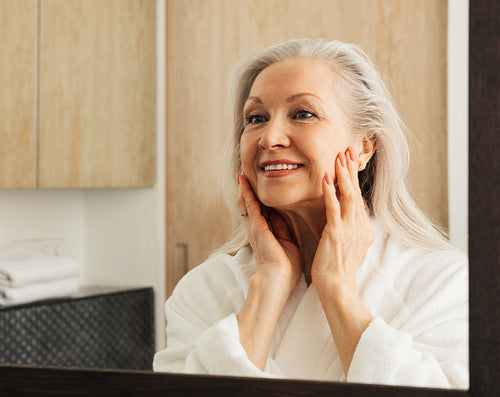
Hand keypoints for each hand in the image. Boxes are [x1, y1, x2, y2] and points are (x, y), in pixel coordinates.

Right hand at [238, 173, 301, 295]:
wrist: (277, 280)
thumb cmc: (285, 267)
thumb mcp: (287, 242)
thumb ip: (283, 228)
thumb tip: (283, 215)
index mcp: (266, 232)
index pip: (261, 209)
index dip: (258, 196)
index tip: (258, 183)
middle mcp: (257, 228)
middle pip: (250, 203)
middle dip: (247, 188)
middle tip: (245, 171)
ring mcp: (254, 227)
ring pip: (247, 202)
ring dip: (244, 187)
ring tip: (241, 171)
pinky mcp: (256, 227)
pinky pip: (250, 205)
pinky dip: (246, 192)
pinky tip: (244, 180)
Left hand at [311, 147, 374, 291]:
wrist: (337, 289)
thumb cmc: (339, 270)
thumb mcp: (350, 246)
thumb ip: (351, 231)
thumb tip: (352, 220)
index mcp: (362, 228)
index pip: (357, 198)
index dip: (354, 178)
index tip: (349, 160)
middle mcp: (359, 226)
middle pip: (356, 192)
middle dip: (351, 169)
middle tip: (348, 149)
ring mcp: (349, 230)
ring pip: (348, 196)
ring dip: (343, 175)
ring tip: (339, 156)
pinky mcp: (336, 234)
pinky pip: (334, 209)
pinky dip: (330, 192)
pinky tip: (325, 177)